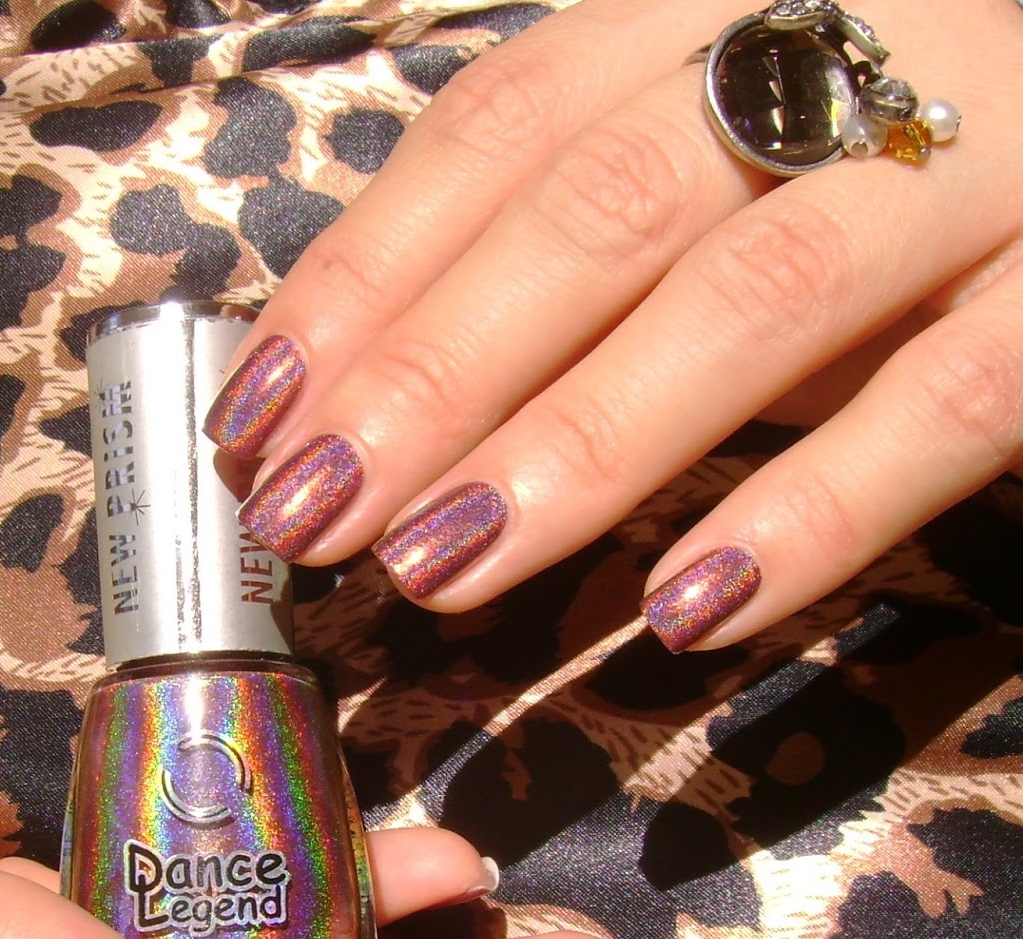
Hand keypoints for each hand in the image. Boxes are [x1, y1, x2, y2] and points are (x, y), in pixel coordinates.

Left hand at [205, 0, 1022, 650]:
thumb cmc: (879, 160)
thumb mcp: (712, 170)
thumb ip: (570, 249)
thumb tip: (364, 390)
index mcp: (711, 3)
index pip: (499, 127)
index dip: (364, 273)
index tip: (256, 414)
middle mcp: (843, 49)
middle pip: (598, 206)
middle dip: (433, 371)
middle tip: (310, 513)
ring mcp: (986, 160)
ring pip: (756, 297)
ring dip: (577, 445)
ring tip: (440, 569)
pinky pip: (952, 403)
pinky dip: (812, 511)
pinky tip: (685, 610)